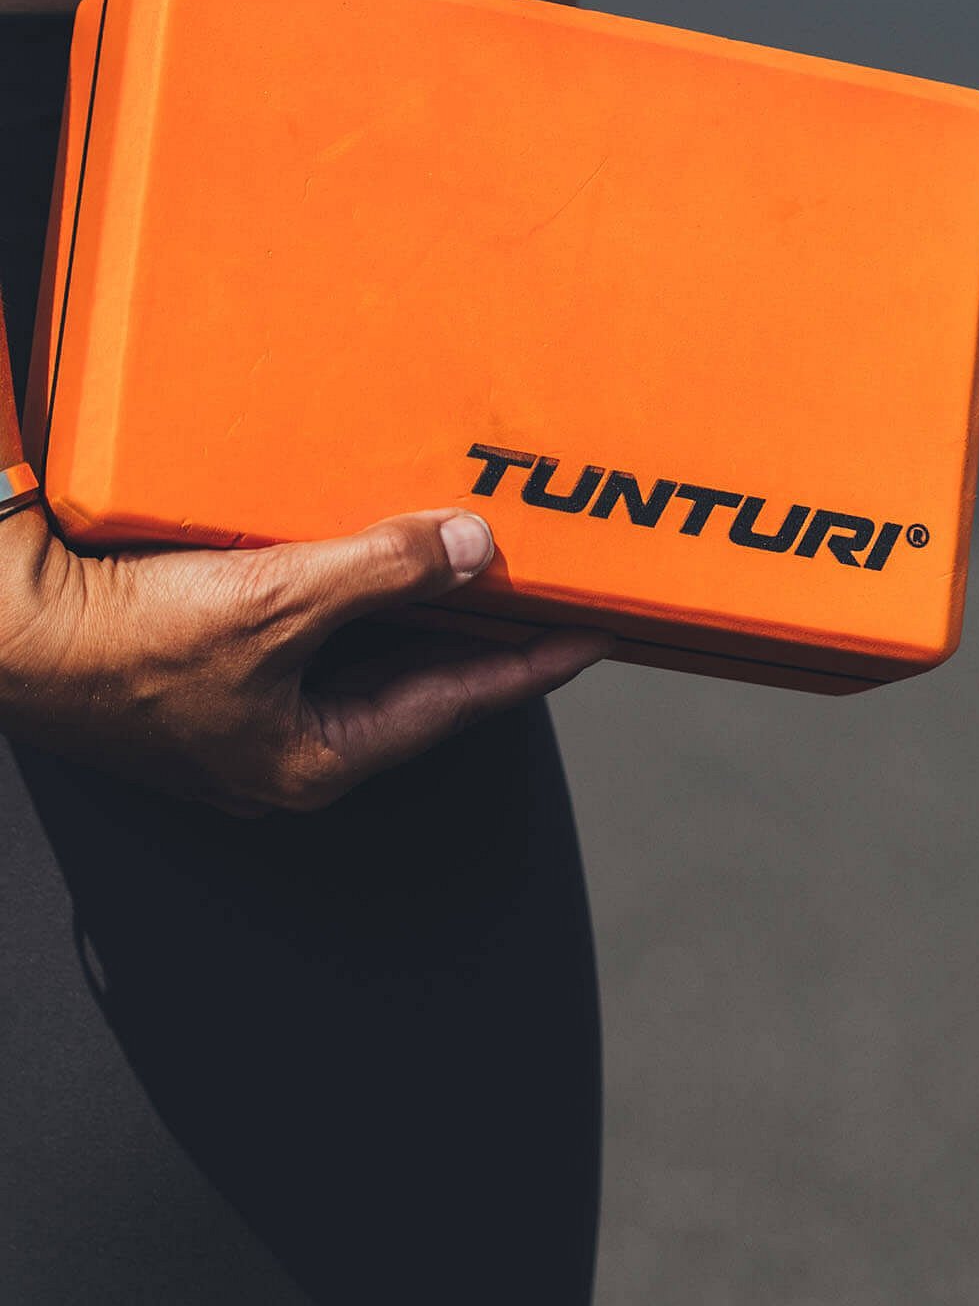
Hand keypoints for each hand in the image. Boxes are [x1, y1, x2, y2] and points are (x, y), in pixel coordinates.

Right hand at [0, 505, 611, 813]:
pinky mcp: (222, 674)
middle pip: (421, 683)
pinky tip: (377, 555)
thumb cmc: (120, 646)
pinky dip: (360, 596)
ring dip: (422, 610)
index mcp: (319, 758)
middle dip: (483, 636)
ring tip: (480, 566)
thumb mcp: (276, 601)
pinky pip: (320, 635)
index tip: (593, 636)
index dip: (533, 664)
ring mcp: (255, 716)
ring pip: (369, 658)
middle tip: (548, 595)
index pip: (460, 703)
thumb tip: (467, 547)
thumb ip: (381, 572)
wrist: (6, 629)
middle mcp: (293, 748)